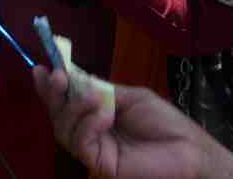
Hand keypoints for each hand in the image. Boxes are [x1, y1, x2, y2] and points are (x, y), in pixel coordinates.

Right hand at [33, 66, 207, 178]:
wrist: (190, 150)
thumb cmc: (166, 124)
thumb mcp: (129, 97)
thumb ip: (102, 88)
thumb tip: (75, 75)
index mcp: (96, 116)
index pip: (66, 102)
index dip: (50, 87)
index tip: (41, 69)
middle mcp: (91, 133)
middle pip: (58, 116)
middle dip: (53, 94)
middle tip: (56, 77)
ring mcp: (94, 150)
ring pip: (64, 129)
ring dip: (74, 107)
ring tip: (95, 96)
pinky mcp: (100, 165)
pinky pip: (81, 143)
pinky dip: (88, 124)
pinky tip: (104, 114)